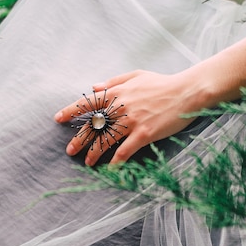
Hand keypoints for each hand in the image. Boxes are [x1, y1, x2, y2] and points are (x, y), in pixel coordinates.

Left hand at [55, 70, 196, 165]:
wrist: (187, 92)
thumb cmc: (163, 83)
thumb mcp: (136, 76)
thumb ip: (114, 82)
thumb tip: (94, 87)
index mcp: (118, 92)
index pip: (88, 102)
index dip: (71, 111)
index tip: (58, 119)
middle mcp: (121, 107)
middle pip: (94, 125)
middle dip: (80, 138)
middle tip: (69, 150)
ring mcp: (132, 121)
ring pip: (107, 139)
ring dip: (95, 152)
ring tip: (87, 163)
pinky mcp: (144, 133)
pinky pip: (125, 150)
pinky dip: (116, 161)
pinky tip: (110, 170)